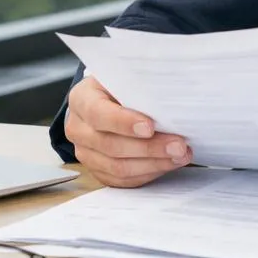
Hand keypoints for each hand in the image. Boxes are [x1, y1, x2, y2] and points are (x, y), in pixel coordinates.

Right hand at [63, 77, 192, 186]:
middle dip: (149, 148)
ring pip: (118, 168)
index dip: (124, 122)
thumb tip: (171, 96)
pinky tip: (168, 164)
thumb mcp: (125, 77)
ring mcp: (85, 153)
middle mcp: (78, 129)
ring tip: (179, 156)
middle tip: (178, 145)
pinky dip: (148, 173)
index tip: (150, 127)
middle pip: (111, 145)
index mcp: (82, 99)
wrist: (105, 102)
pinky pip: (123, 180)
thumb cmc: (119, 88)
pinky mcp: (98, 170)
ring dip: (153, 164)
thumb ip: (139, 86)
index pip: (98, 114)